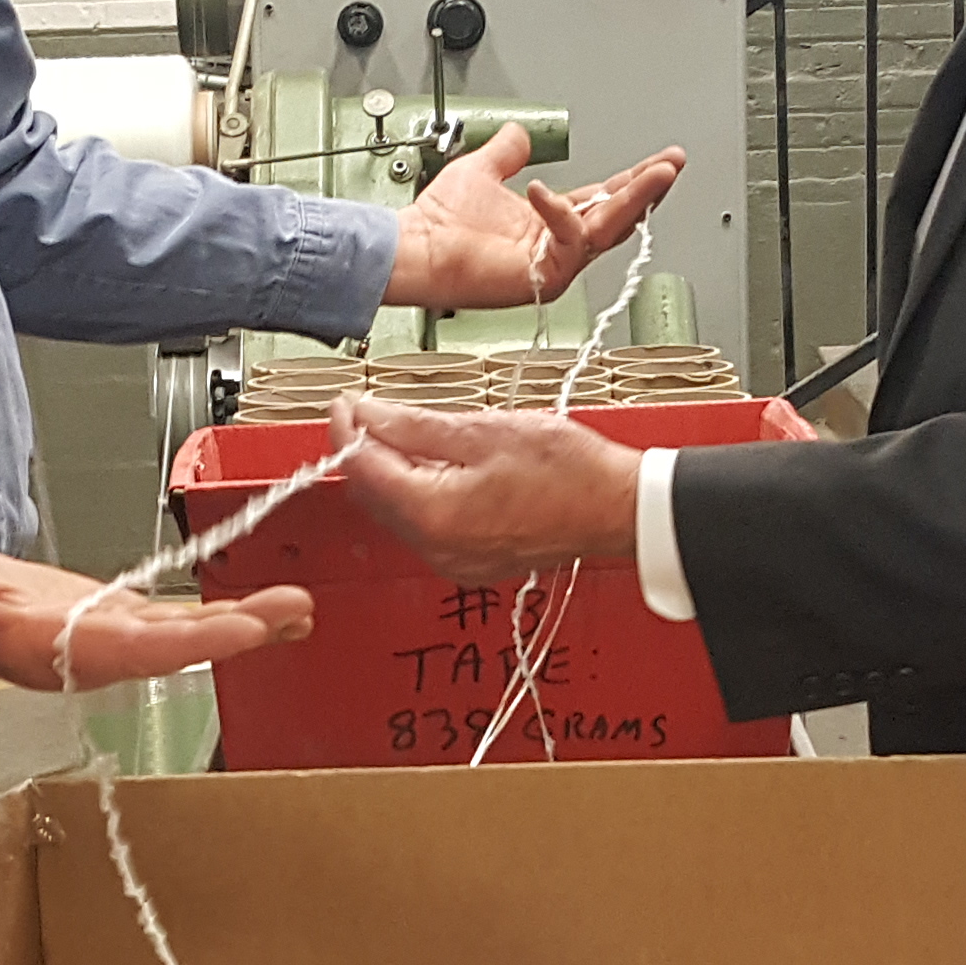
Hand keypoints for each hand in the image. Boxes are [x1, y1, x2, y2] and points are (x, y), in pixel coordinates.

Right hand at [0, 521, 311, 692]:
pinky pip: (176, 624)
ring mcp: (104, 642)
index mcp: (42, 649)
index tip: (238, 630)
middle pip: (168, 648)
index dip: (181, 642)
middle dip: (232, 635)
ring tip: (299, 611)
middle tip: (293, 614)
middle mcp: (84, 655)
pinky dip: (222, 617)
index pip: (121, 650)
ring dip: (241, 628)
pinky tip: (268, 612)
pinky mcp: (113, 624)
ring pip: (180, 638)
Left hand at [324, 394, 648, 583]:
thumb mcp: (483, 431)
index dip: (348, 429)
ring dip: (390, 471)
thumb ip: (414, 425)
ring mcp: (453, 562)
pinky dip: (417, 493)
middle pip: (373, 495)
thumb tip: (368, 413)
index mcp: (435, 515)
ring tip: (402, 430)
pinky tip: (432, 465)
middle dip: (363, 450)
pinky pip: (424, 526)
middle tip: (367, 410)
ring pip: (396, 512)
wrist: (617, 508)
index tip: (347, 401)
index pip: (364, 469)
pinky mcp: (469, 563)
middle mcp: (437, 549)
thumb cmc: (567, 471)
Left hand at [384, 123, 688, 309]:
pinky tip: (546, 192)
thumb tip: (518, 133)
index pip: (603, 200)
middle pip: (617, 217)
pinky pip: (570, 242)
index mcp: (550, 223)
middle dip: (648, 189)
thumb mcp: (482, 170)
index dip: (632, 179)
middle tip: (672, 165)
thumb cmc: (438, 222)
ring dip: (634, 199)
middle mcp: (557, 246)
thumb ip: (506, 152)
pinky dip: (561, 214)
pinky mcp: (544, 278)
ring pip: (607, 230)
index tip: (660, 161)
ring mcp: (553, 265)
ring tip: (656, 173)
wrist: (414, 248)